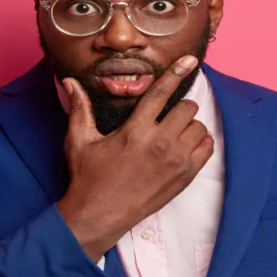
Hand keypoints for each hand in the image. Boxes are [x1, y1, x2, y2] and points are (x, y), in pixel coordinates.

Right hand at [56, 55, 214, 261]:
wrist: (100, 215)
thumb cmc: (88, 178)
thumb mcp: (80, 141)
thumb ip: (79, 108)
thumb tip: (68, 81)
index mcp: (135, 130)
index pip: (161, 93)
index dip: (177, 72)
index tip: (190, 60)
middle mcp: (159, 143)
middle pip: (187, 108)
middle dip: (178, 107)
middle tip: (166, 116)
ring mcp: (175, 161)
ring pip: (199, 127)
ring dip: (189, 125)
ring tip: (174, 133)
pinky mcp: (185, 177)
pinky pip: (207, 148)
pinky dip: (199, 143)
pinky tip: (185, 145)